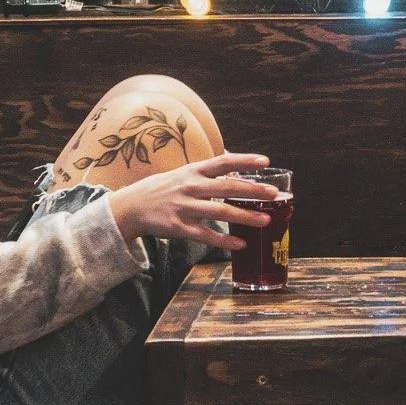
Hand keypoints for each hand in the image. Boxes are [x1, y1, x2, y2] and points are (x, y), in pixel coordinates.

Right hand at [104, 153, 277, 248]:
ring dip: (245, 217)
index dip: (245, 161)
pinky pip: (206, 235)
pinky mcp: (179, 228)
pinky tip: (241, 243)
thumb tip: (233, 167)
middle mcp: (190, 186)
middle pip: (227, 187)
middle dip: (253, 191)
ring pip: (220, 212)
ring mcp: (185, 207)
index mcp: (193, 171)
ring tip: (266, 220)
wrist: (131, 206)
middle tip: (274, 194)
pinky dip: (225, 240)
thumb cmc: (162, 189)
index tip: (266, 161)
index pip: (223, 162)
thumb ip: (206, 173)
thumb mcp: (182, 174)